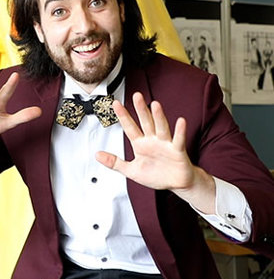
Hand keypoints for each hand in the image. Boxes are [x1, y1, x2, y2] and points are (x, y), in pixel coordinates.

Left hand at [96, 92, 214, 212]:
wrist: (175, 183)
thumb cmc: (156, 175)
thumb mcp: (131, 170)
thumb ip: (114, 162)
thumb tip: (97, 155)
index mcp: (140, 144)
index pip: (129, 127)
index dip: (123, 116)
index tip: (115, 103)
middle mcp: (152, 140)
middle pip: (145, 122)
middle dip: (140, 109)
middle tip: (136, 96)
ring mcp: (165, 144)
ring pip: (161, 127)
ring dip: (158, 116)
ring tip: (155, 104)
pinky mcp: (177, 151)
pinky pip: (178, 140)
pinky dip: (180, 131)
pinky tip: (180, 121)